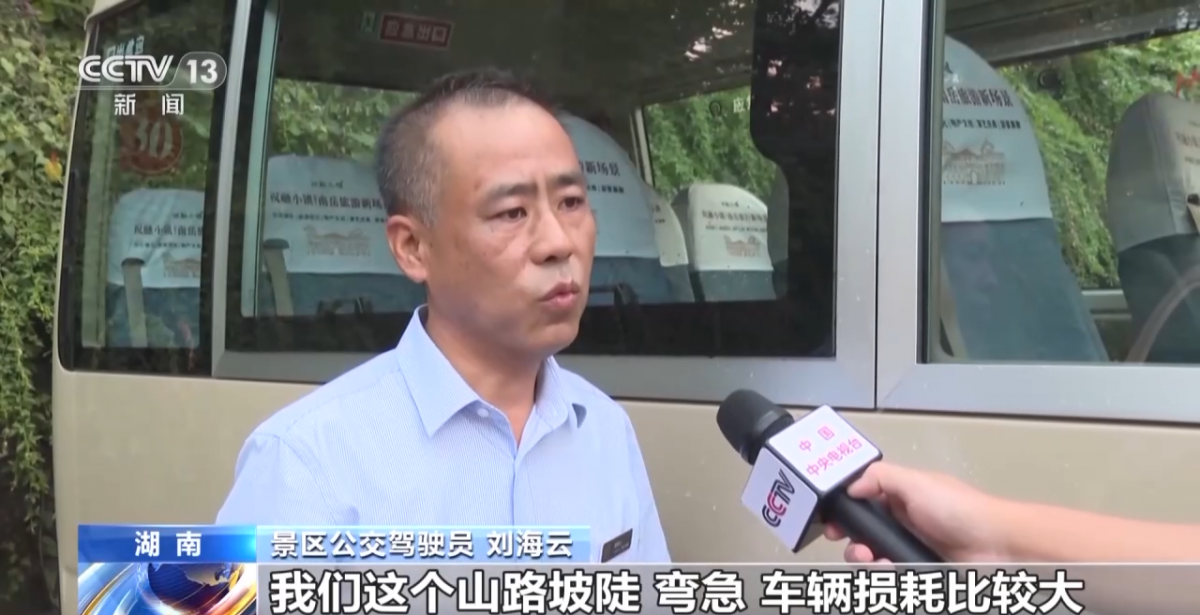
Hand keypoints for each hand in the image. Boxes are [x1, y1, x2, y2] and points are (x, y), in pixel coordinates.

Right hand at [823, 462, 1015, 562]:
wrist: (997, 547)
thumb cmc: (962, 510)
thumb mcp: (917, 482)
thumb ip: (880, 477)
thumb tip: (850, 486)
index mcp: (902, 496)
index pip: (862, 500)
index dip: (845, 508)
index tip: (831, 516)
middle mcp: (903, 523)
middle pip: (861, 532)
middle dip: (848, 536)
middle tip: (841, 538)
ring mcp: (909, 549)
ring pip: (871, 557)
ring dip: (862, 557)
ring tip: (868, 557)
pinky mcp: (917, 572)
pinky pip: (889, 575)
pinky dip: (882, 573)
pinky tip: (886, 568)